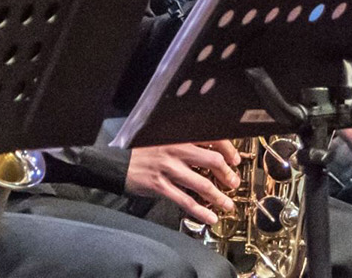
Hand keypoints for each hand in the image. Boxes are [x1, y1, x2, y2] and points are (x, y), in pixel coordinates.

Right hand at [124, 140, 240, 225]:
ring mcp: (168, 169)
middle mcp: (175, 149)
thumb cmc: (142, 152)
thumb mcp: (164, 139)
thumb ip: (185, 143)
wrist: (117, 163)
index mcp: (179, 135)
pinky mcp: (160, 186)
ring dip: (218, 196)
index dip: (228, 150)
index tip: (234, 160)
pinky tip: (210, 216)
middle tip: (233, 182)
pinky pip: (186, 201)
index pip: (211, 138)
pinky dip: (201, 211)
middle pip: (212, 160)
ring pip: (202, 183)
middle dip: (227, 174)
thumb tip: (210, 153)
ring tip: (227, 204)